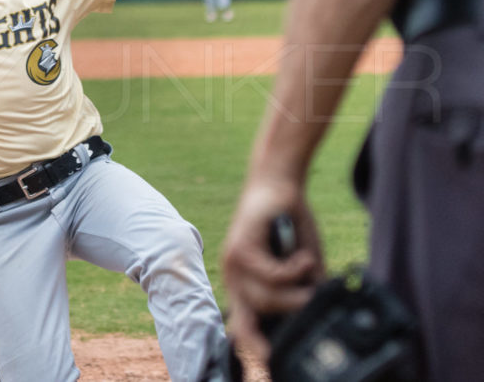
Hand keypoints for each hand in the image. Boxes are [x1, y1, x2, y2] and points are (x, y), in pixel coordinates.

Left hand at [220, 179, 322, 360]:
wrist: (278, 185)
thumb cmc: (290, 225)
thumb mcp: (300, 265)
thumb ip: (302, 290)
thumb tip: (315, 315)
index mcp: (244, 284)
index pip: (241, 325)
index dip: (253, 345)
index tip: (268, 363)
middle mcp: (233, 276)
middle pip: (255, 316)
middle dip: (289, 312)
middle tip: (312, 300)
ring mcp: (233, 263)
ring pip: (264, 297)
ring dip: (295, 290)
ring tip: (309, 270)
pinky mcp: (240, 247)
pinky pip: (269, 274)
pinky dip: (293, 269)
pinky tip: (302, 256)